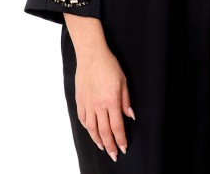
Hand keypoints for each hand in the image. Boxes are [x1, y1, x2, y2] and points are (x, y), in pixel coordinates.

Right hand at [74, 46, 134, 160]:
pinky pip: (82, 118)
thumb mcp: (123, 81)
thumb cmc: (109, 65)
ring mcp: (87, 103)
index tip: (123, 148)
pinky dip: (87, 127)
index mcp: (111, 101)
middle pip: (104, 131)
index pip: (117, 126)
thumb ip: (126, 100)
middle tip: (113, 155)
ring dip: (97, 140)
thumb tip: (130, 116)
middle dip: (109, 145)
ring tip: (102, 147)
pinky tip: (91, 130)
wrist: (91, 55)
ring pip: (91, 128)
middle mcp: (98, 105)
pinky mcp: (79, 99)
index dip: (120, 139)